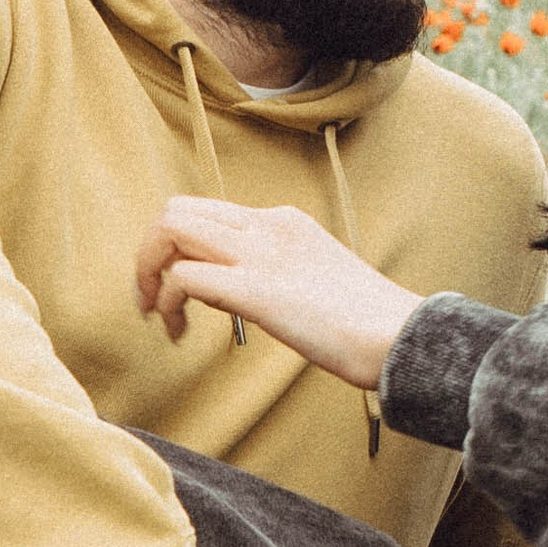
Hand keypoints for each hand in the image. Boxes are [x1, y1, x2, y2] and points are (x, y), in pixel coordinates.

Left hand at [135, 195, 419, 391]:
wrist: (400, 337)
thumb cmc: (365, 324)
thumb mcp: (314, 281)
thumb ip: (274, 275)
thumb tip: (232, 294)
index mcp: (284, 222)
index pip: (208, 212)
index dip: (178, 248)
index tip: (178, 292)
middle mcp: (267, 226)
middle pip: (177, 210)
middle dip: (149, 254)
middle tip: (151, 301)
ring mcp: (261, 254)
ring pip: (170, 228)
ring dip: (147, 272)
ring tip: (158, 315)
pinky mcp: (256, 289)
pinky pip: (183, 277)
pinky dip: (167, 303)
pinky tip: (179, 332)